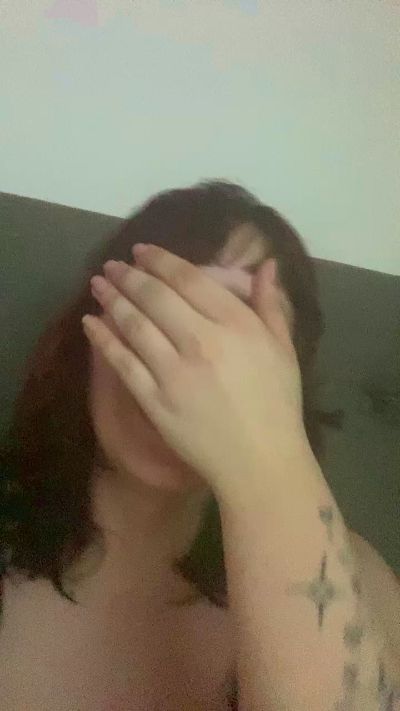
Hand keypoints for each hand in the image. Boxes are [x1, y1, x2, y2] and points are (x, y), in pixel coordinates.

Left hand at [83, 244, 306, 496]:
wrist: (260, 461)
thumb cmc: (277, 404)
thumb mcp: (284, 349)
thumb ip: (271, 305)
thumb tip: (266, 265)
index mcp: (236, 324)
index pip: (189, 280)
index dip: (160, 260)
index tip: (141, 251)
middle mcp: (202, 340)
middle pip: (155, 297)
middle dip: (128, 275)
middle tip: (111, 265)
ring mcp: (174, 371)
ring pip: (134, 325)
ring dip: (112, 300)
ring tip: (97, 284)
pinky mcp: (155, 400)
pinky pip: (123, 363)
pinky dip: (103, 340)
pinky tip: (90, 323)